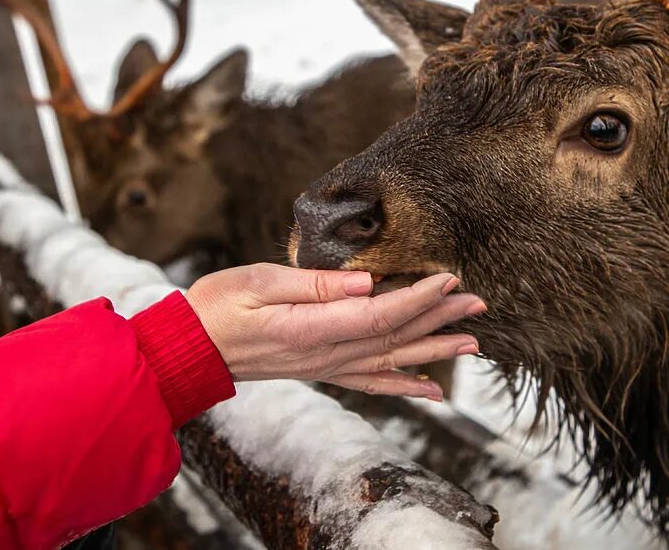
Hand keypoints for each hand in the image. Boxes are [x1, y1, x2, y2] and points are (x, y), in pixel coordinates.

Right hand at [186, 263, 483, 399]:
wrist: (190, 350)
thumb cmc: (218, 307)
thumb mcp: (258, 282)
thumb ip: (314, 285)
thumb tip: (366, 283)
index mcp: (313, 329)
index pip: (380, 314)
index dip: (419, 298)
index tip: (449, 278)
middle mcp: (327, 354)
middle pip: (395, 336)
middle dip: (440, 318)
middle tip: (478, 303)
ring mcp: (327, 367)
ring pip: (391, 359)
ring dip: (434, 350)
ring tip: (472, 343)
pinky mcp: (322, 370)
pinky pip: (371, 382)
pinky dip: (404, 384)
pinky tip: (430, 389)